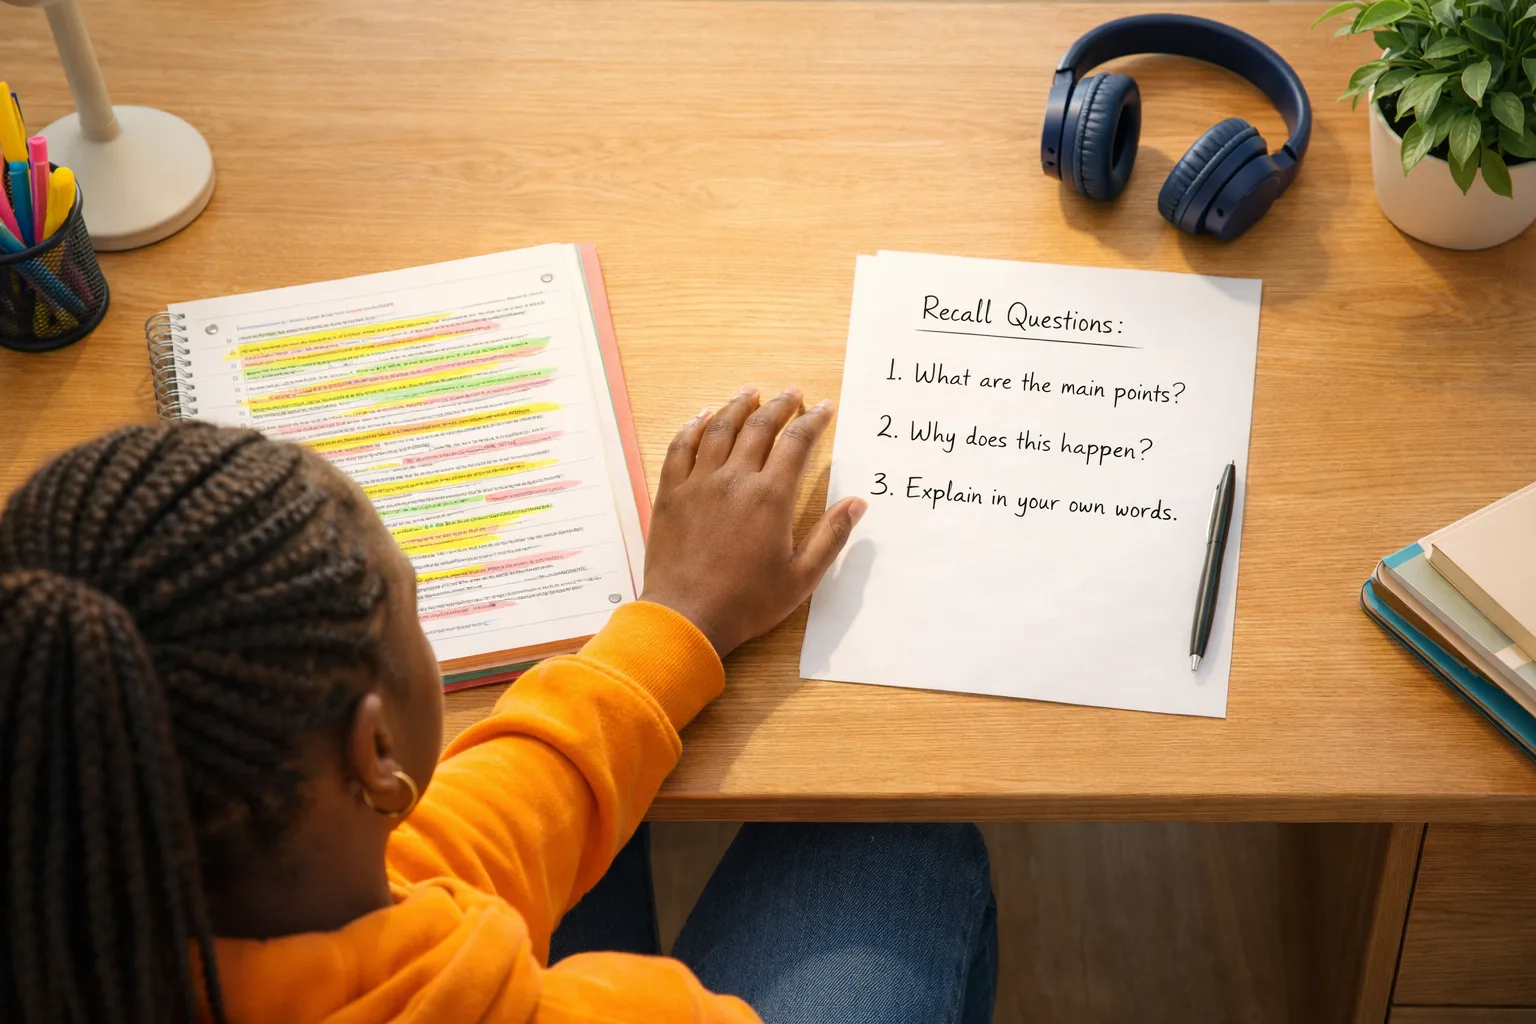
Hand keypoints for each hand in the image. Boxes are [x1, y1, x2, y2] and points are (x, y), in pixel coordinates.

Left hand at [641, 385, 866, 657]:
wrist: (686, 616)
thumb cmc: (747, 602)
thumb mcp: (801, 577)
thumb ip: (831, 537)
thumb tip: (857, 503)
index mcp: (770, 498)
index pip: (797, 443)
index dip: (813, 421)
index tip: (823, 408)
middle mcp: (734, 480)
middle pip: (759, 427)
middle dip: (779, 406)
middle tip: (791, 392)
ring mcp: (699, 483)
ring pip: (719, 430)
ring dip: (738, 407)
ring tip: (751, 393)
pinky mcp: (671, 494)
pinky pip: (681, 448)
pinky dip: (694, 427)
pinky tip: (703, 417)